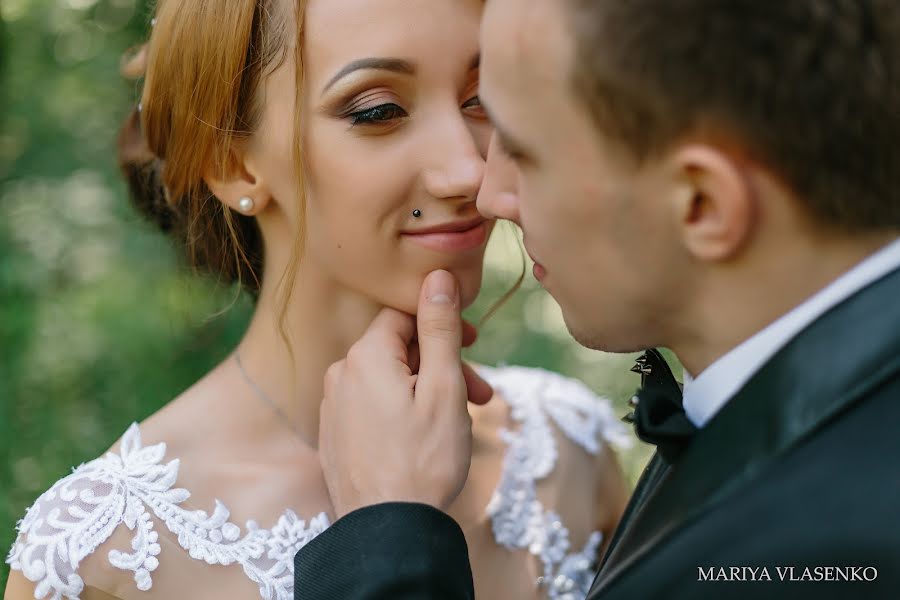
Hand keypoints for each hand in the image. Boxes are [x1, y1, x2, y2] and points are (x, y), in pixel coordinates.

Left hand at [319, 270, 490, 517]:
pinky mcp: (335, 434)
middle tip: (480, 394)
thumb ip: (440, 328)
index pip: (404, 315)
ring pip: (388, 379)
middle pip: (398, 349)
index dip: (442, 324)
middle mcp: (341, 373)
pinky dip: (402, 410)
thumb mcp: (443, 387)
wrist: (387, 531)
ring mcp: (334, 406)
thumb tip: (438, 276)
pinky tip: (425, 436)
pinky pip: (372, 405)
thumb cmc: (423, 459)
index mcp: (366, 356)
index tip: (474, 344)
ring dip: (426, 390)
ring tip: (459, 421)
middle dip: (442, 364)